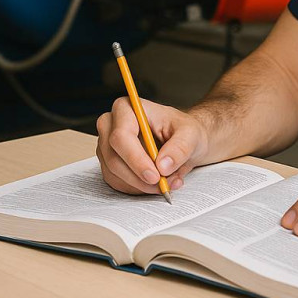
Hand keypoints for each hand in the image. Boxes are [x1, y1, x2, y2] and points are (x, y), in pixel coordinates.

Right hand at [95, 97, 210, 195]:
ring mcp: (107, 145)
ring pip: (114, 173)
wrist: (185, 141)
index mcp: (127, 108)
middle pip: (114, 157)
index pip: (121, 136)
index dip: (136, 159)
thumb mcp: (191, 134)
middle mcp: (111, 125)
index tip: (155, 176)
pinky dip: (137, 188)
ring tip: (166, 182)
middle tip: (162, 185)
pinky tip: (154, 184)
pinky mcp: (109, 163)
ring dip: (140, 185)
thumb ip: (179, 148)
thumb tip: (163, 165)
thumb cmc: (184, 131)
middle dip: (139, 177)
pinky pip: (116, 182)